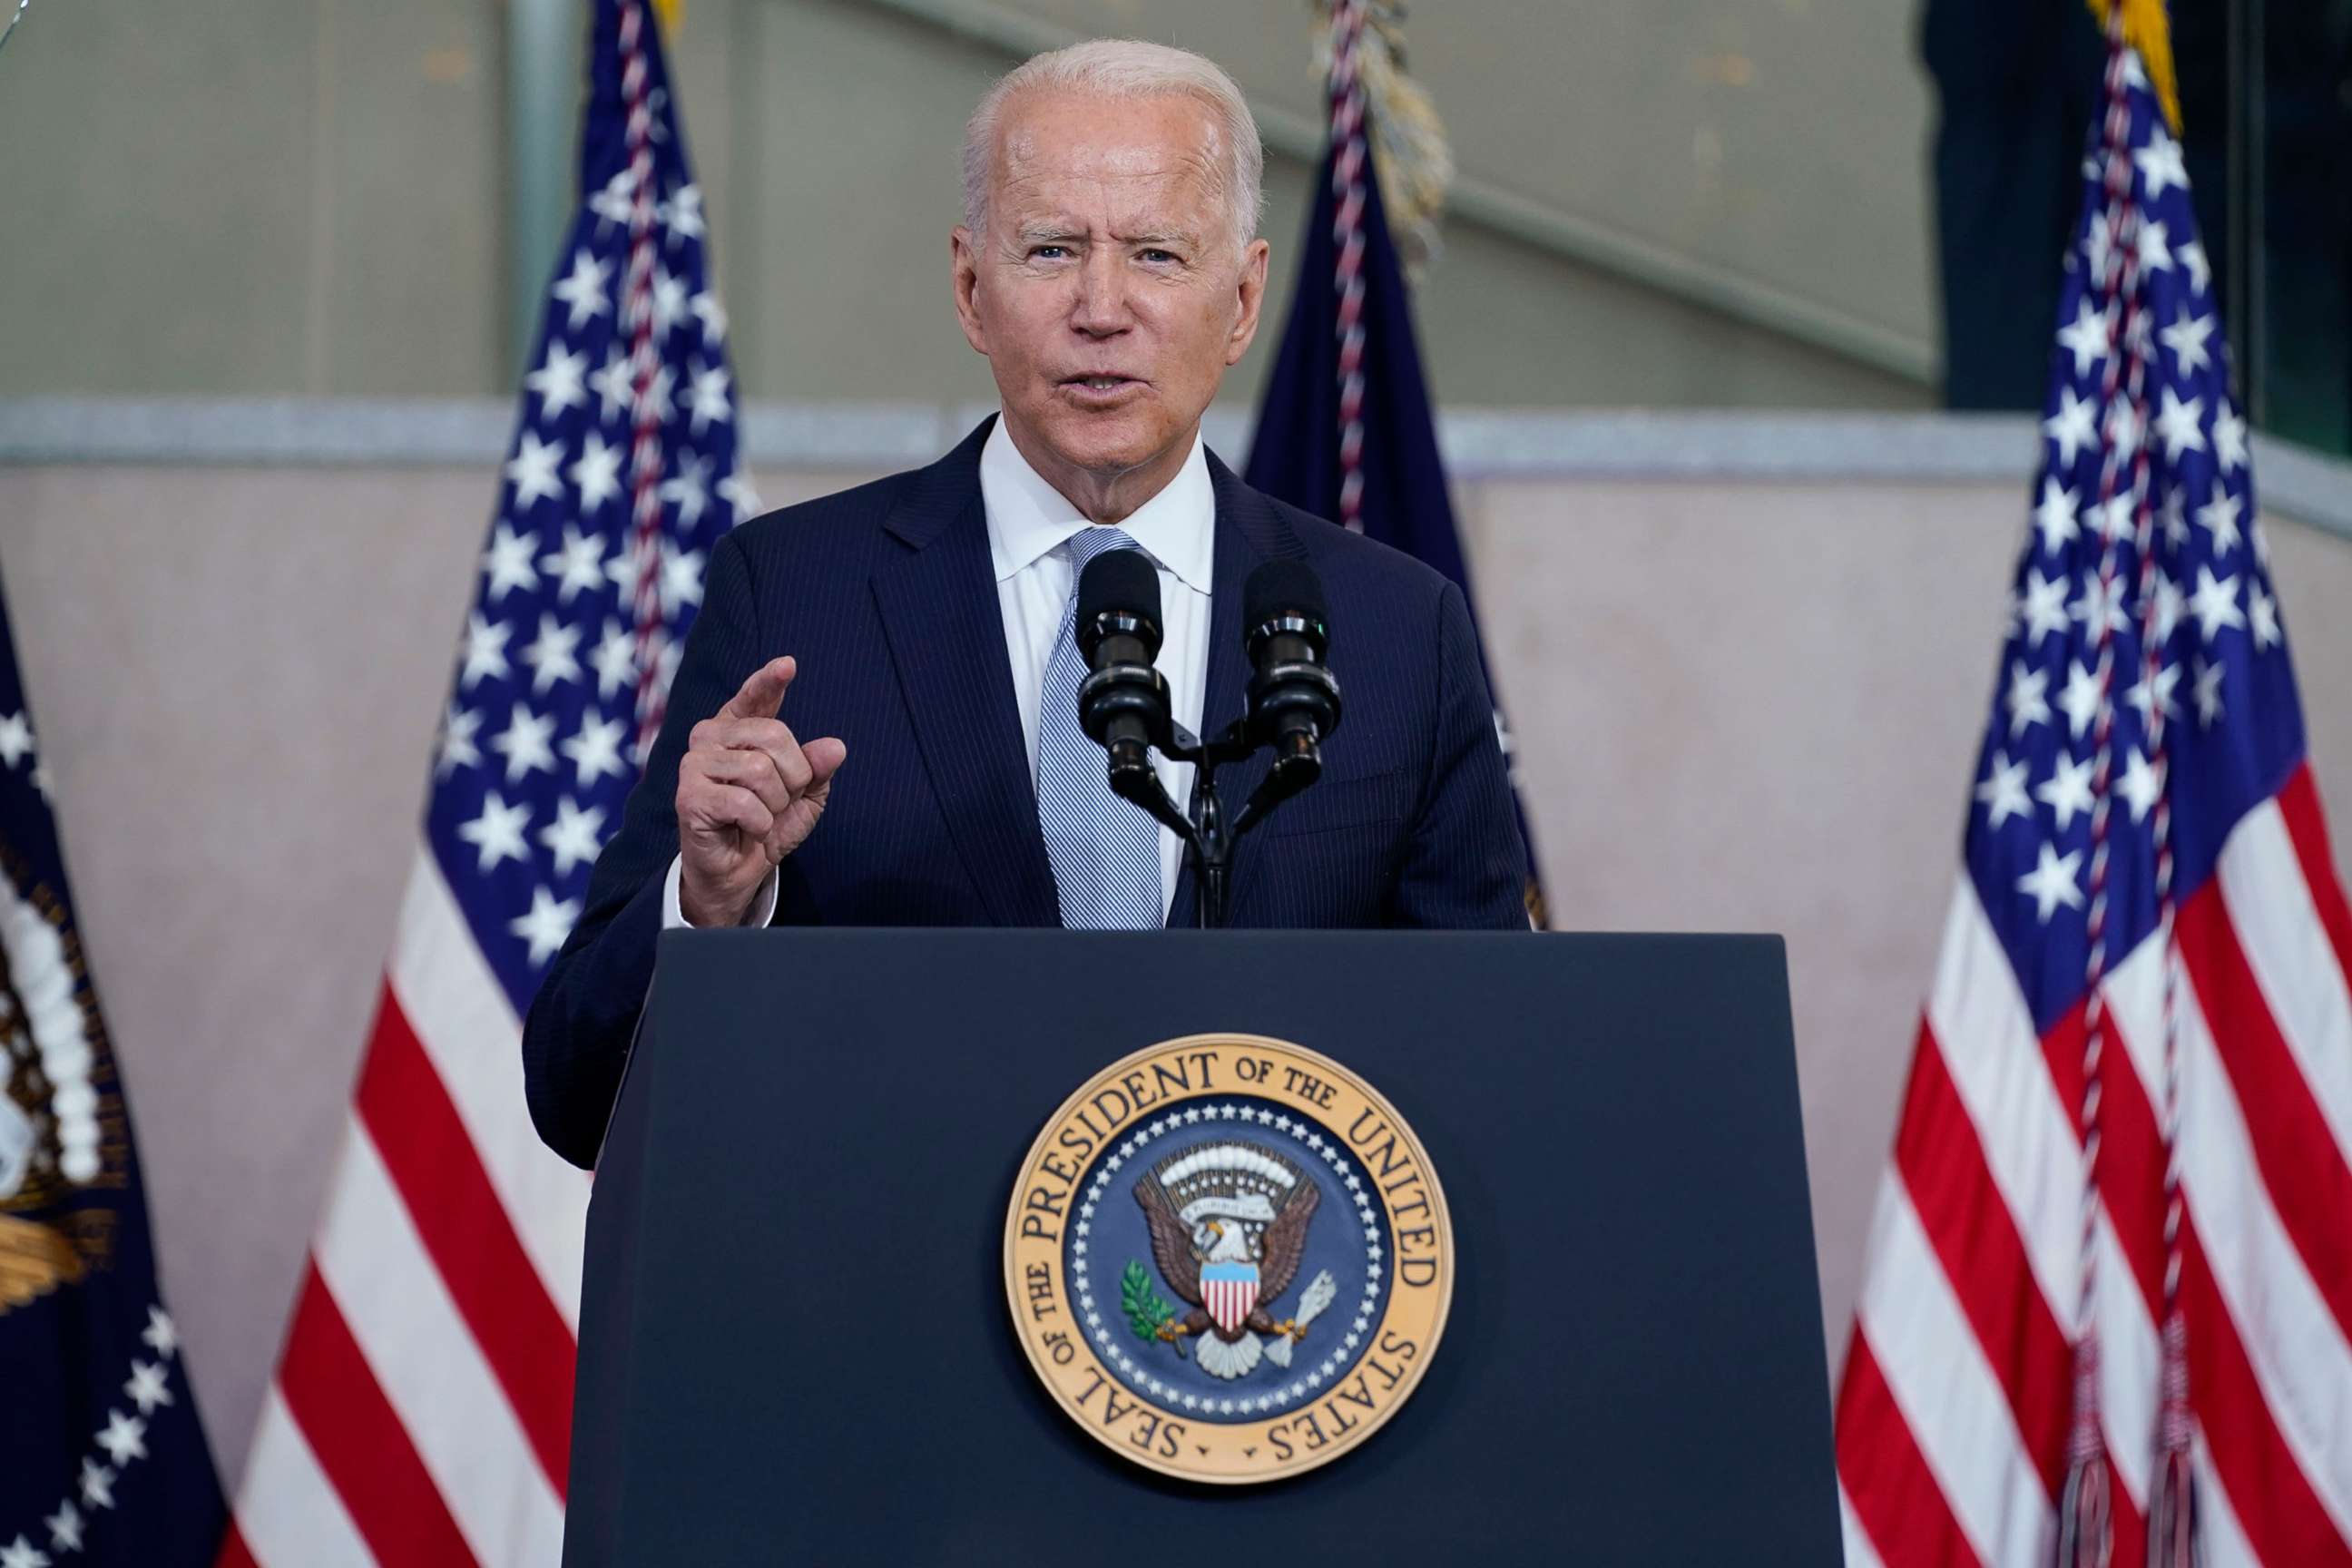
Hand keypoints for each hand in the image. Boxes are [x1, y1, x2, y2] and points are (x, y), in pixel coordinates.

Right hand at [675, 656, 846, 925]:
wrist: (737, 873)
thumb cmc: (765, 826)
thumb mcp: (803, 797)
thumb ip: (817, 769)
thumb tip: (835, 747)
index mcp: (736, 729)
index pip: (754, 697)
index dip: (769, 681)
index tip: (788, 665)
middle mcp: (710, 737)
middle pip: (774, 735)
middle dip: (794, 776)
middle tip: (779, 802)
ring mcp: (693, 764)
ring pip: (760, 770)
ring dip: (775, 804)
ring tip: (760, 817)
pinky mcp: (688, 796)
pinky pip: (744, 802)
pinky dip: (759, 824)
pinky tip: (747, 829)